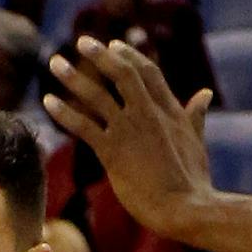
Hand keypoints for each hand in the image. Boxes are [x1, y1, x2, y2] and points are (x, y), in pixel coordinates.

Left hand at [44, 37, 213, 238]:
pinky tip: (47, 101)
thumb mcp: (197, 142)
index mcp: (171, 111)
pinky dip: (64, 112)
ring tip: (55, 63)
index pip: (148, 72)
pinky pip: (83, 126)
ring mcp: (130, 131)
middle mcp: (149, 114)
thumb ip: (196, 115)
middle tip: (81, 42)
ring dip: (73, 77)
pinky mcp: (113, 152)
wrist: (185, 208)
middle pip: (122, 73)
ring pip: (97, 95)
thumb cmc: (193, 182)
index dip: (129, 56)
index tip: (112, 46)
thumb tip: (205, 94)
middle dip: (100, 55)